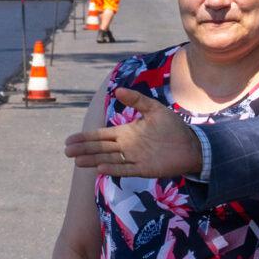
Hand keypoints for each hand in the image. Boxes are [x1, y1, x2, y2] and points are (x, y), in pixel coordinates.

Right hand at [64, 88, 200, 177]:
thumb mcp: (154, 109)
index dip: (86, 137)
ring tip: (77, 162)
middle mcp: (127, 145)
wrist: (191, 145)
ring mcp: (134, 158)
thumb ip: (137, 100)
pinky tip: (100, 169)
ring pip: (109, 159)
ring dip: (93, 160)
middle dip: (84, 149)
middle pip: (101, 148)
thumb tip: (117, 90)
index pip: (101, 135)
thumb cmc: (174, 127)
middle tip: (66, 151)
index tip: (70, 140)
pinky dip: (113, 169)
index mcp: (127, 132)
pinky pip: (125, 169)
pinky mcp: (144, 168)